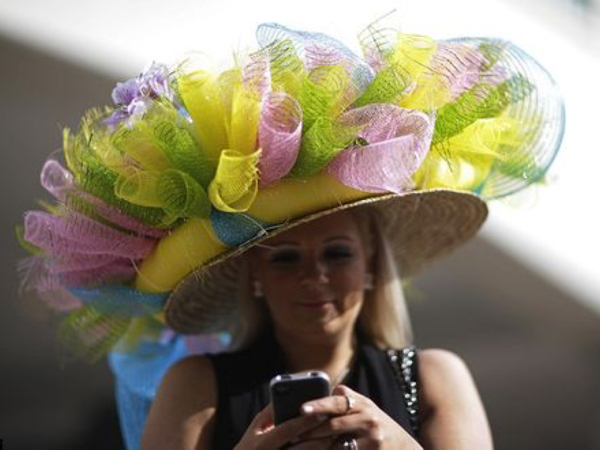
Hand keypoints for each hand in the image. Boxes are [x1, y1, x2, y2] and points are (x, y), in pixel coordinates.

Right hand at [234, 402, 328, 449]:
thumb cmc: (250, 447)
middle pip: (301, 448)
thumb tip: (288, 394)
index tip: (322, 412)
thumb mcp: (256, 428)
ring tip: (335, 440)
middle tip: (336, 428)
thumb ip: (270, 412)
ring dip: (322, 449)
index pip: (287, 430)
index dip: (305, 421)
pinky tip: (328, 449)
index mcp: (262, 444)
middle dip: (319, 438)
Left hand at [291, 385, 422, 448]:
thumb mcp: (366, 408)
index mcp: (363, 403)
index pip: (337, 402)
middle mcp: (368, 418)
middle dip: (309, 432)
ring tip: (296, 448)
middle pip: (333, 425)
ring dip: (314, 447)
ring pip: (335, 444)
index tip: (301, 409)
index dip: (318, 405)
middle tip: (290, 436)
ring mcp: (372, 438)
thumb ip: (347, 399)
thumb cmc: (377, 426)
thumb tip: (328, 390)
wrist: (405, 448)